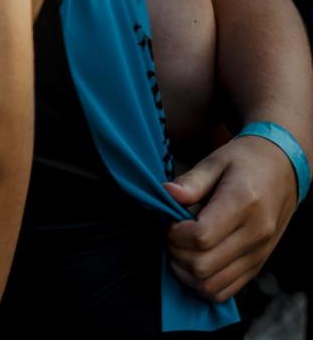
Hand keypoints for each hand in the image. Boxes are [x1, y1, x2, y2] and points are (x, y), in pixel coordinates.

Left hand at [164, 134, 300, 301]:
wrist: (283, 170)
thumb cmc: (245, 161)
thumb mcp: (216, 160)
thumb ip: (191, 181)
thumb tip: (166, 193)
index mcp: (243, 204)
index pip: (201, 237)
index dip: (175, 233)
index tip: (169, 220)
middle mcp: (255, 234)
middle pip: (203, 266)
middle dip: (175, 252)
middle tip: (171, 233)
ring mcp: (259, 254)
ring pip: (212, 285)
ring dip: (185, 272)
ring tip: (180, 248)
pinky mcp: (258, 265)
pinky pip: (226, 291)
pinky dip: (202, 283)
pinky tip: (193, 261)